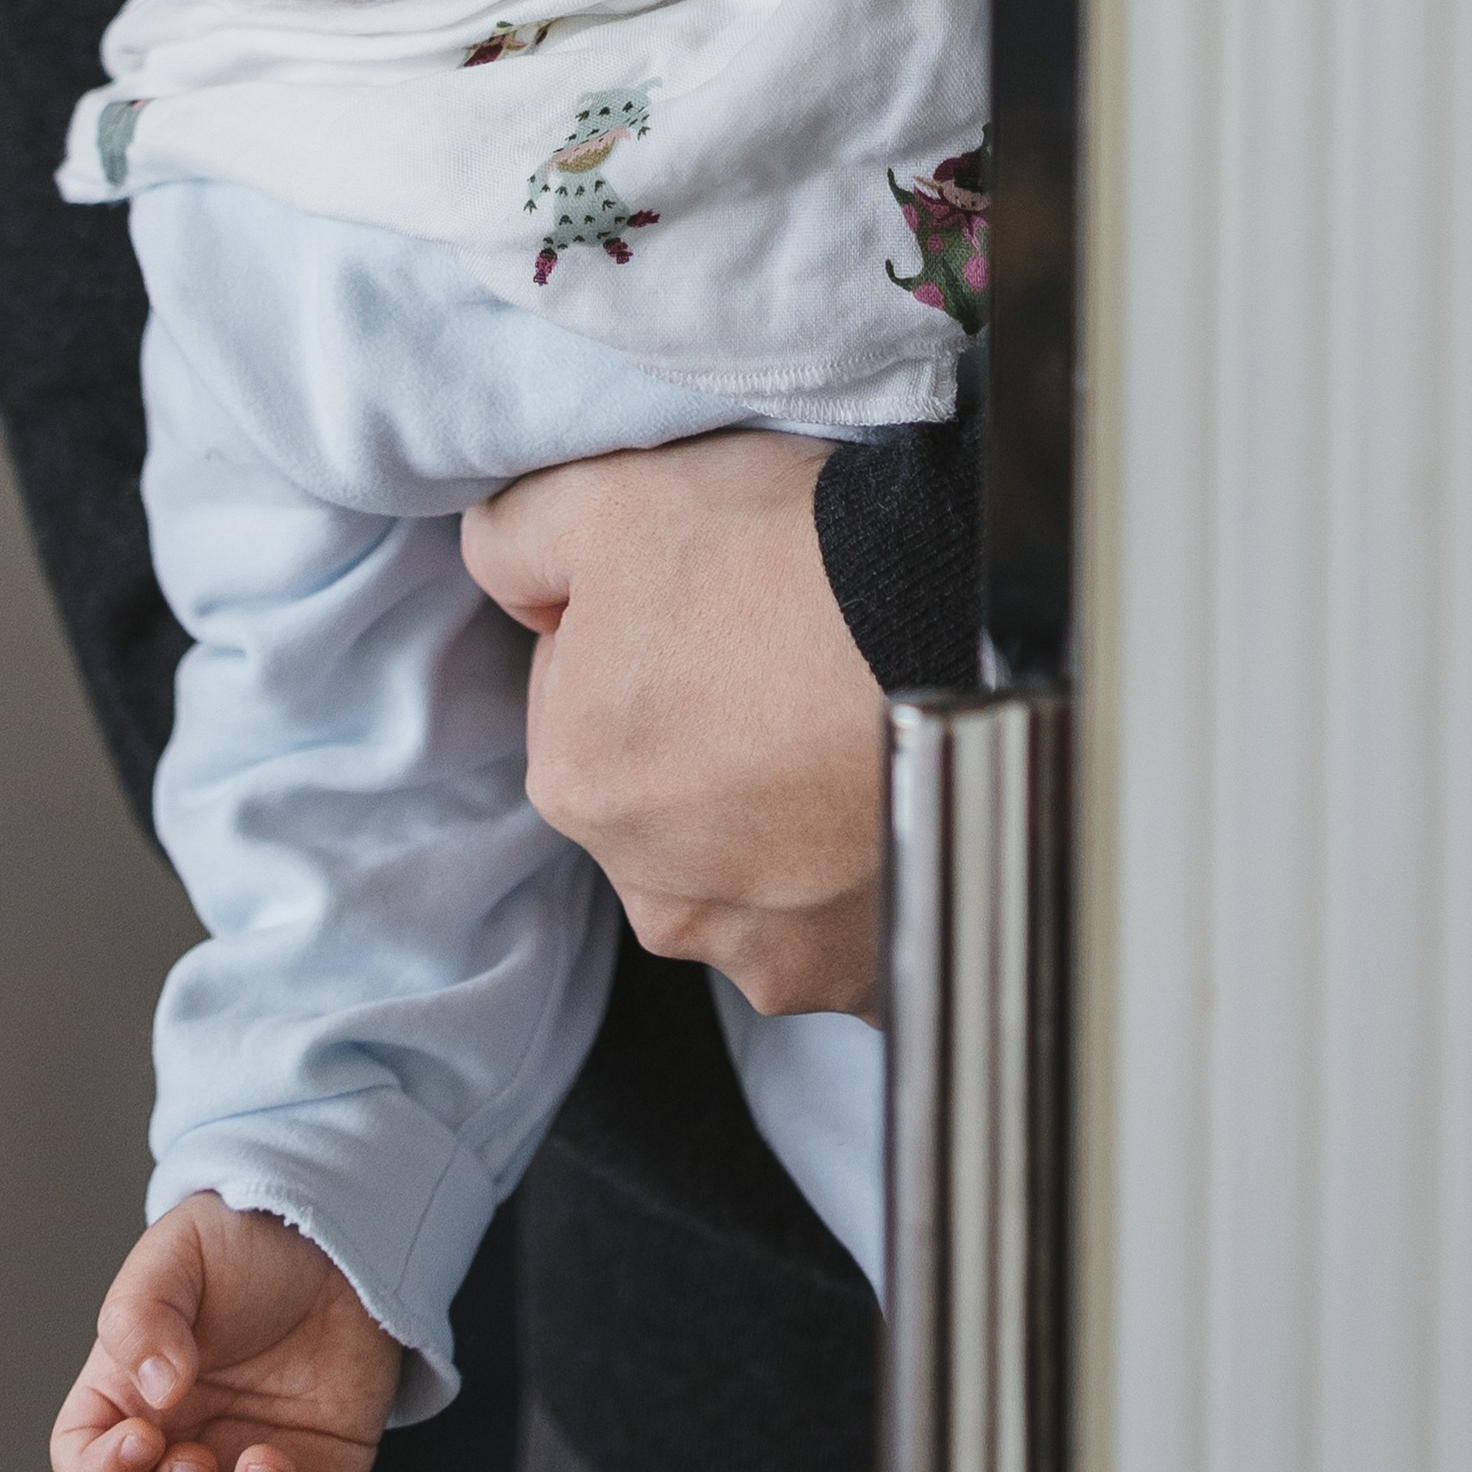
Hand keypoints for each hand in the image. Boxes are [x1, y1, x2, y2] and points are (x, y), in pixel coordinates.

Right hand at [52, 1195, 402, 1471]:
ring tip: (273, 1463)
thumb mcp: (178, 1254)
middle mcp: (181, 1450)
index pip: (84, 1468)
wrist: (335, 1238)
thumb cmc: (241, 1244)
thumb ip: (145, 1315)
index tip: (144, 1437)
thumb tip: (159, 1391)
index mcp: (128, 1401)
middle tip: (198, 1464)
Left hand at [462, 432, 885, 1018]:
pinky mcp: (864, 975)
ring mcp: (769, 947)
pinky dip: (857, 873)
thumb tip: (503, 575)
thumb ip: (514, 540)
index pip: (584, 701)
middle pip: (664, 796)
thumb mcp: (606, 496)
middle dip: (708, 736)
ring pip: (753, 869)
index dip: (643, 637)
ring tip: (845, 722)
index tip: (711, 606)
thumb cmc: (790, 560)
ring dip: (784, 816)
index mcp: (574, 784)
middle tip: (785, 657)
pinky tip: (883, 795)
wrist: (968, 622)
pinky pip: (841, 925)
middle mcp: (661, 893)